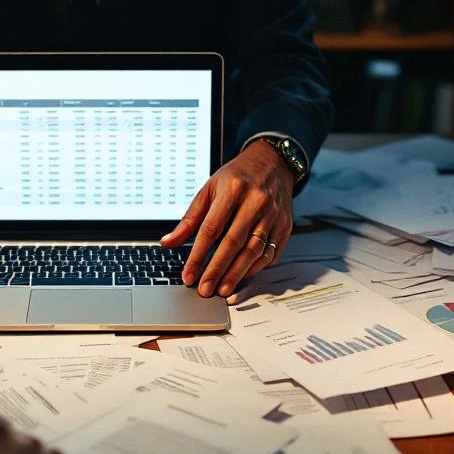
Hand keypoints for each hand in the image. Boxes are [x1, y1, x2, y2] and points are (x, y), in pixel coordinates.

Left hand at [161, 141, 293, 297]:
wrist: (273, 163)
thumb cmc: (238, 178)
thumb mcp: (209, 189)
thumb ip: (190, 219)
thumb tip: (168, 242)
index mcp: (233, 190)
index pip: (211, 229)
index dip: (198, 255)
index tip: (188, 274)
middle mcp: (256, 202)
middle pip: (234, 243)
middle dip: (217, 270)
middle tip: (205, 289)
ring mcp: (273, 215)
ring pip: (254, 251)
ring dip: (236, 274)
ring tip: (222, 290)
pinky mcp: (284, 226)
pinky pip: (269, 253)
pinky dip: (254, 269)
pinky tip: (241, 278)